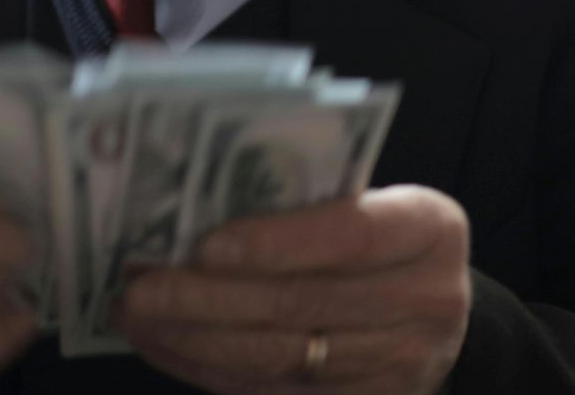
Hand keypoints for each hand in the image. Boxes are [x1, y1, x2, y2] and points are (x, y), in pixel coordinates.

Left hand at [115, 185, 471, 394]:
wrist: (438, 316)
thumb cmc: (381, 240)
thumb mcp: (372, 202)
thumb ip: (308, 200)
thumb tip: (194, 204)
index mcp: (429, 230)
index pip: (352, 234)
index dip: (277, 242)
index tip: (206, 244)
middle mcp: (426, 301)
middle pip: (302, 304)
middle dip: (207, 297)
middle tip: (139, 286)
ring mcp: (399, 366)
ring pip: (279, 358)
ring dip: (194, 337)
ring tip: (137, 314)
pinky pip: (272, 394)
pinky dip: (208, 370)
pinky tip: (166, 345)